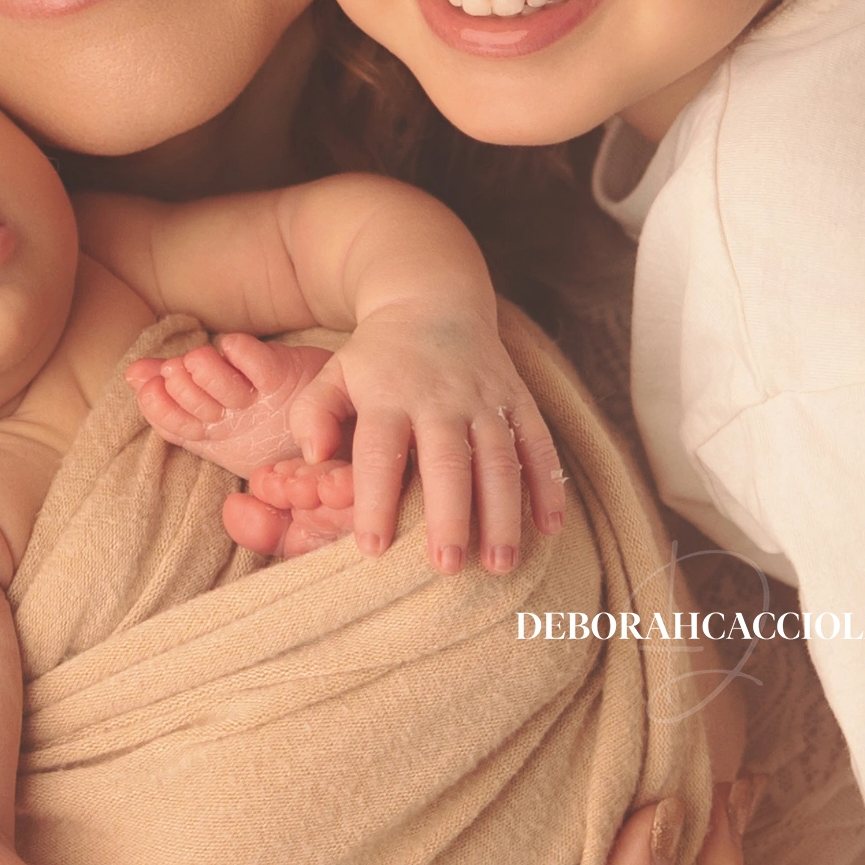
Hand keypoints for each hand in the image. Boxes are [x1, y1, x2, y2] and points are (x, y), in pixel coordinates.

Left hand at [315, 298, 574, 573]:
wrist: (432, 298)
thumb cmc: (377, 357)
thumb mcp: (335, 373)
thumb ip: (314, 413)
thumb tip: (313, 456)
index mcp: (390, 395)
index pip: (380, 453)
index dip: (375, 502)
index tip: (373, 549)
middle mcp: (441, 398)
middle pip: (448, 462)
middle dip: (449, 516)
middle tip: (447, 566)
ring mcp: (485, 397)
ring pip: (499, 459)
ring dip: (503, 513)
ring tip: (500, 564)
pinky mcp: (518, 398)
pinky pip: (538, 443)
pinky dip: (548, 484)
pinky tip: (551, 528)